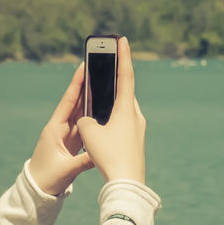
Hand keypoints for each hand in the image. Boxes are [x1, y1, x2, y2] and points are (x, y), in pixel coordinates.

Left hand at [27, 62, 95, 195]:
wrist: (37, 191)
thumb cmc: (47, 179)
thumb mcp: (67, 169)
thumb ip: (84, 160)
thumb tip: (102, 152)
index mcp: (55, 130)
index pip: (68, 102)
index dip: (76, 85)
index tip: (83, 66)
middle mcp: (59, 129)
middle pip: (75, 104)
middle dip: (86, 87)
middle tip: (98, 69)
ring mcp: (65, 135)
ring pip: (80, 114)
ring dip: (91, 100)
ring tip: (104, 83)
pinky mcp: (70, 143)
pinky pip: (83, 126)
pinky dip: (92, 117)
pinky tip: (102, 108)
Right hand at [75, 36, 145, 184]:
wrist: (127, 184)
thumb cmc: (110, 156)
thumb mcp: (90, 134)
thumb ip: (86, 121)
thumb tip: (87, 121)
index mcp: (126, 109)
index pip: (126, 76)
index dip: (123, 56)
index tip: (123, 40)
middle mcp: (136, 116)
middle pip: (124, 92)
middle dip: (113, 81)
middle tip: (107, 64)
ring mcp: (137, 129)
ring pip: (122, 110)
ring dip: (111, 103)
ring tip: (99, 97)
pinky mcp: (135, 142)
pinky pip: (122, 124)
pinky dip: (112, 119)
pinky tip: (102, 126)